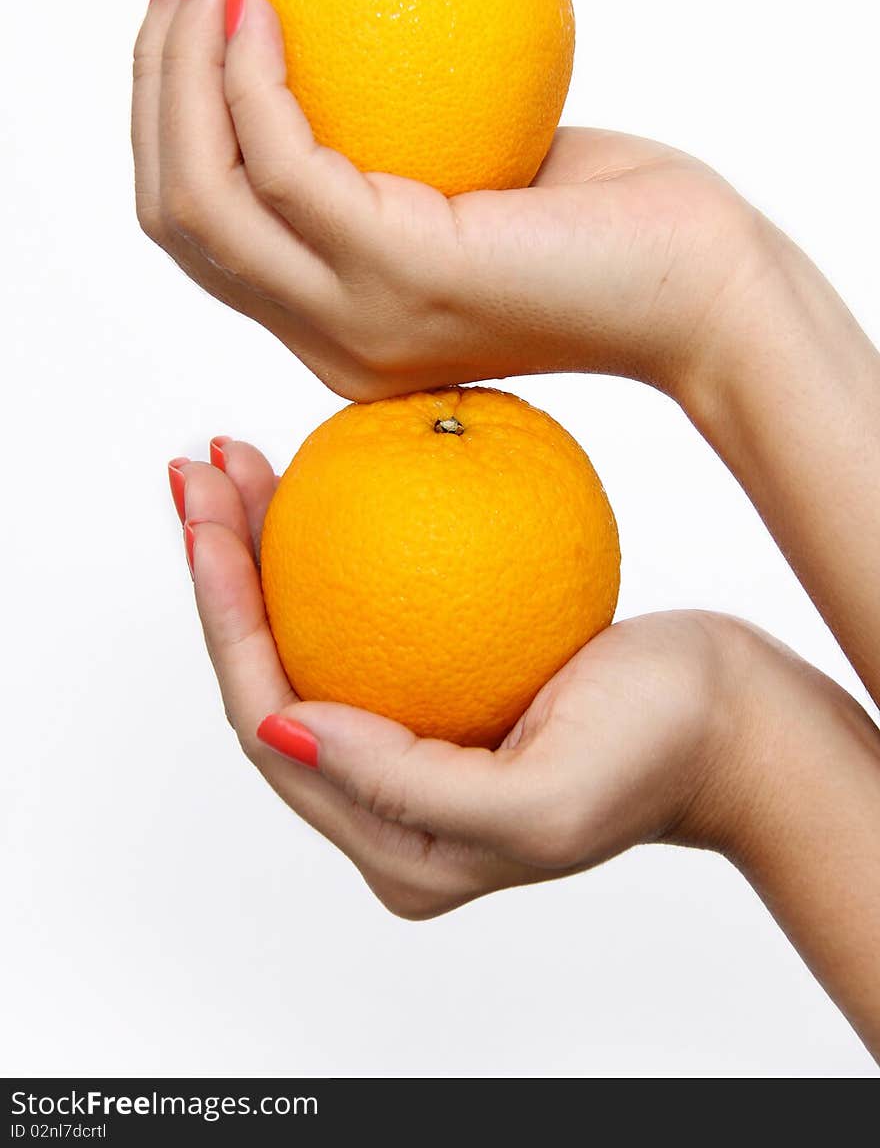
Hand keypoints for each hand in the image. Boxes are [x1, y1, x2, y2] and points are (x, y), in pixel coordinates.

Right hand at [132, 0, 767, 402]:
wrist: (707, 298)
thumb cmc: (613, 229)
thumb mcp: (482, 180)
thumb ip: (401, 147)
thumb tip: (349, 38)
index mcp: (337, 327)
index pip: (208, 236)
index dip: (171, 123)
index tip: (192, 18)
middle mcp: (328, 340)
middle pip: (175, 216)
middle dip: (153, 80)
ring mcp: (357, 318)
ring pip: (200, 195)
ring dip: (181, 64)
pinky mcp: (403, 275)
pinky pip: (286, 158)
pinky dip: (255, 71)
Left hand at [174, 439, 777, 917]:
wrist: (735, 723)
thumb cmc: (656, 754)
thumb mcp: (540, 802)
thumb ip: (405, 787)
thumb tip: (286, 726)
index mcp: (393, 843)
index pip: (270, 724)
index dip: (223, 622)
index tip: (206, 522)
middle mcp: (381, 800)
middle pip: (267, 673)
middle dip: (220, 572)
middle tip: (198, 472)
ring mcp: (406, 743)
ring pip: (302, 637)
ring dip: (258, 549)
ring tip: (233, 462)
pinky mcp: (435, 692)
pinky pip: (358, 612)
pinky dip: (324, 548)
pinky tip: (311, 481)